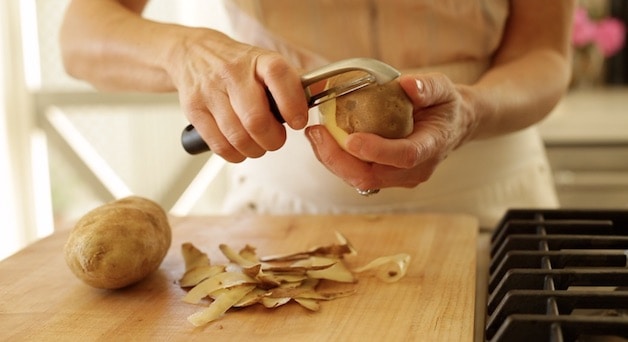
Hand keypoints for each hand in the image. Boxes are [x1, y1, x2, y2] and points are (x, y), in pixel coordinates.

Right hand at [170, 30, 308, 161]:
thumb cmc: (238, 65)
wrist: (193, 53)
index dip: (292, 104)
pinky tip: (239, 146)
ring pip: (238, 138)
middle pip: (256, 120)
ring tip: (258, 143)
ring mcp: (210, 92)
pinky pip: (219, 146)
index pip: (279, 77)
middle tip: (276, 138)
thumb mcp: (265, 63)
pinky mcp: (194, 110)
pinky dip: (235, 154)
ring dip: (255, 150)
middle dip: (273, 140)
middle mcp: (233, 73)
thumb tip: (320, 95)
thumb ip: (291, 82)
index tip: (297, 122)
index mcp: (258, 60)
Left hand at [305, 73, 476, 189]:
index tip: (351, 139)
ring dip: (332, 161)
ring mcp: (399, 177)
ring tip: (314, 134)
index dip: (377, 150)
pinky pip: (358, 174)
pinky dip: (337, 160)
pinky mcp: (386, 176)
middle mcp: (415, 169)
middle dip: (339, 160)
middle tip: (316, 133)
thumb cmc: (445, 105)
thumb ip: (428, 87)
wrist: (453, 126)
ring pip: (361, 180)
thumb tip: (408, 84)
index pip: (405, 156)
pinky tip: (322, 140)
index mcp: (432, 146)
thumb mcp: (444, 88)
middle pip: (373, 176)